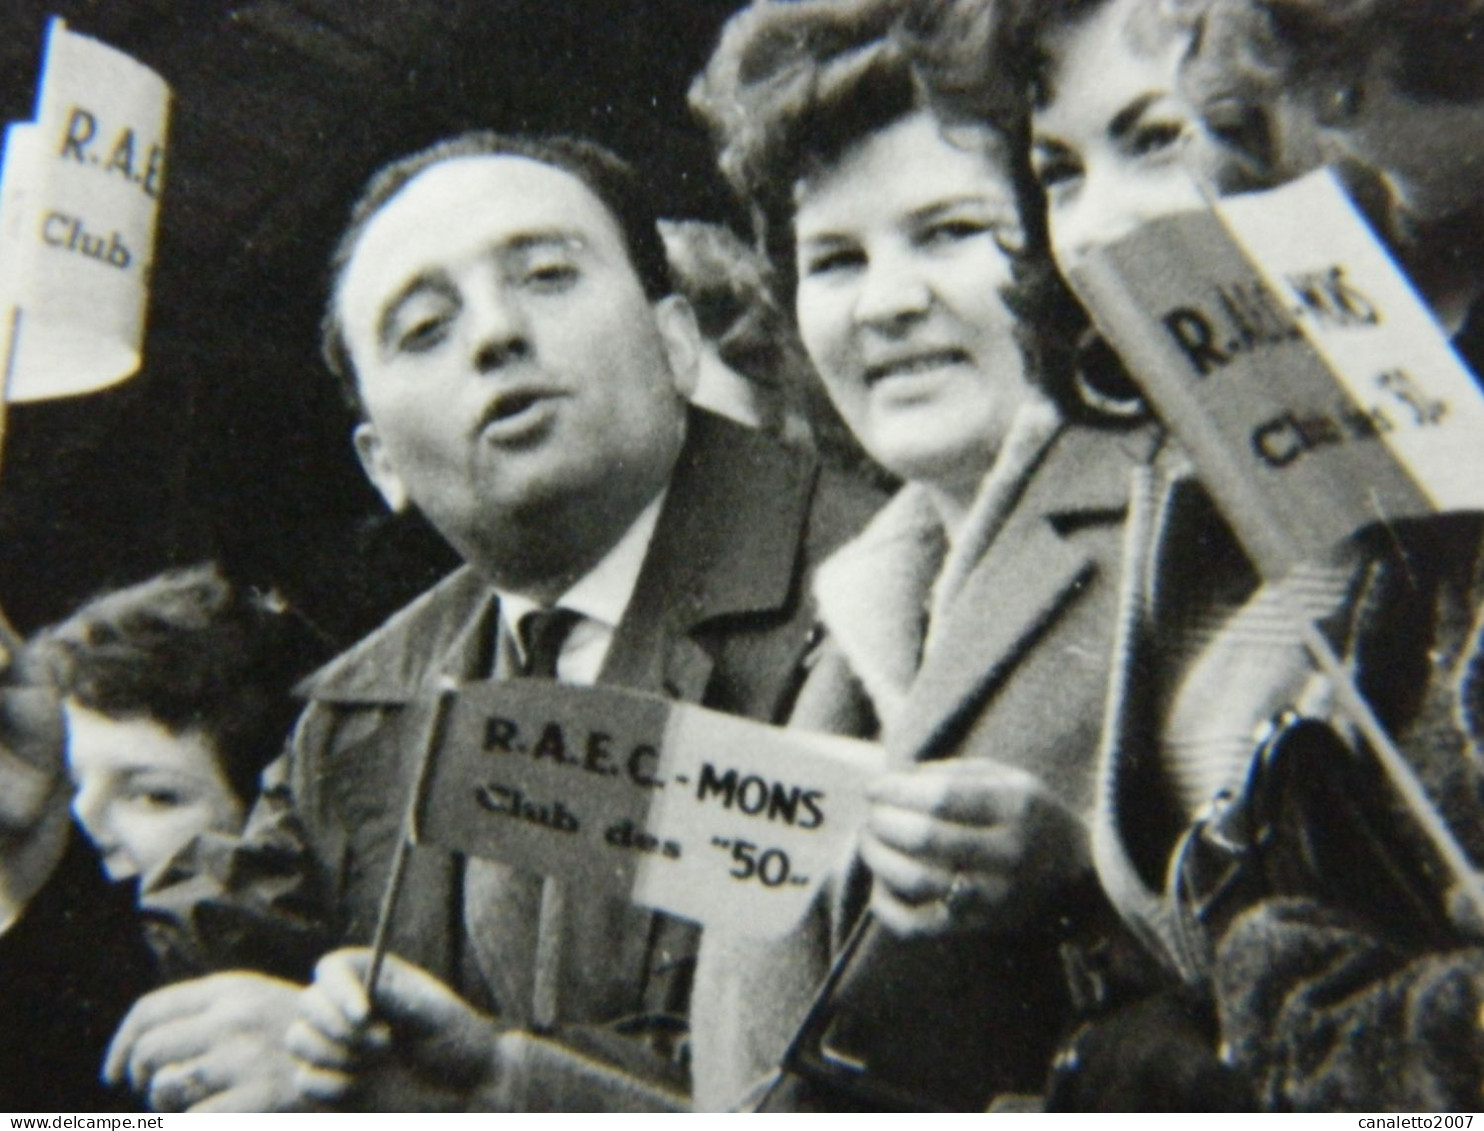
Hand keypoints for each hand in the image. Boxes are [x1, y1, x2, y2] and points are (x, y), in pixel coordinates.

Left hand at [104, 972, 307, 1111]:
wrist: (365, 1059)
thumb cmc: (300, 1039)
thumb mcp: (258, 1005)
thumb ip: (208, 1014)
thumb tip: (139, 1050)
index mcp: (232, 988)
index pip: (149, 1010)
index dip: (121, 1046)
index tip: (114, 1075)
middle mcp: (235, 1017)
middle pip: (149, 1050)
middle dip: (139, 1082)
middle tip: (152, 1097)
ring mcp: (245, 1058)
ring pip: (165, 1089)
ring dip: (169, 1108)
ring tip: (193, 1107)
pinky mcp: (257, 1098)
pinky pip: (193, 1121)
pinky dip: (196, 1123)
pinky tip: (217, 1117)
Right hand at [286, 948, 503, 1111]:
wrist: (462, 1089)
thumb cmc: (456, 1042)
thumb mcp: (437, 1015)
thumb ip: (400, 999)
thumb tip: (370, 989)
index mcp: (372, 979)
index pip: (332, 969)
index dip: (340, 990)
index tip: (364, 1015)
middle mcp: (346, 1008)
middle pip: (307, 1003)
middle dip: (338, 1026)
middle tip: (385, 1043)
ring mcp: (333, 1044)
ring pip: (297, 1040)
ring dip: (335, 1054)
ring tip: (380, 1061)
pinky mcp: (326, 1081)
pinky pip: (304, 1081)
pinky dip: (331, 1086)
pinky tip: (365, 1086)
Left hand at [860, 759, 1088, 936]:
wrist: (1075, 876)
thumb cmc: (1028, 816)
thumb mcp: (1005, 778)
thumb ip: (949, 773)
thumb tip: (892, 779)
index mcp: (1015, 807)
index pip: (941, 798)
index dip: (897, 790)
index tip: (875, 787)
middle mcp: (1007, 854)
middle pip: (925, 838)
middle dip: (884, 821)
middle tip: (871, 813)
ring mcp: (993, 896)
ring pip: (917, 881)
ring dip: (879, 858)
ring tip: (869, 841)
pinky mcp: (977, 928)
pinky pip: (918, 925)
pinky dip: (887, 907)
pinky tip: (880, 884)